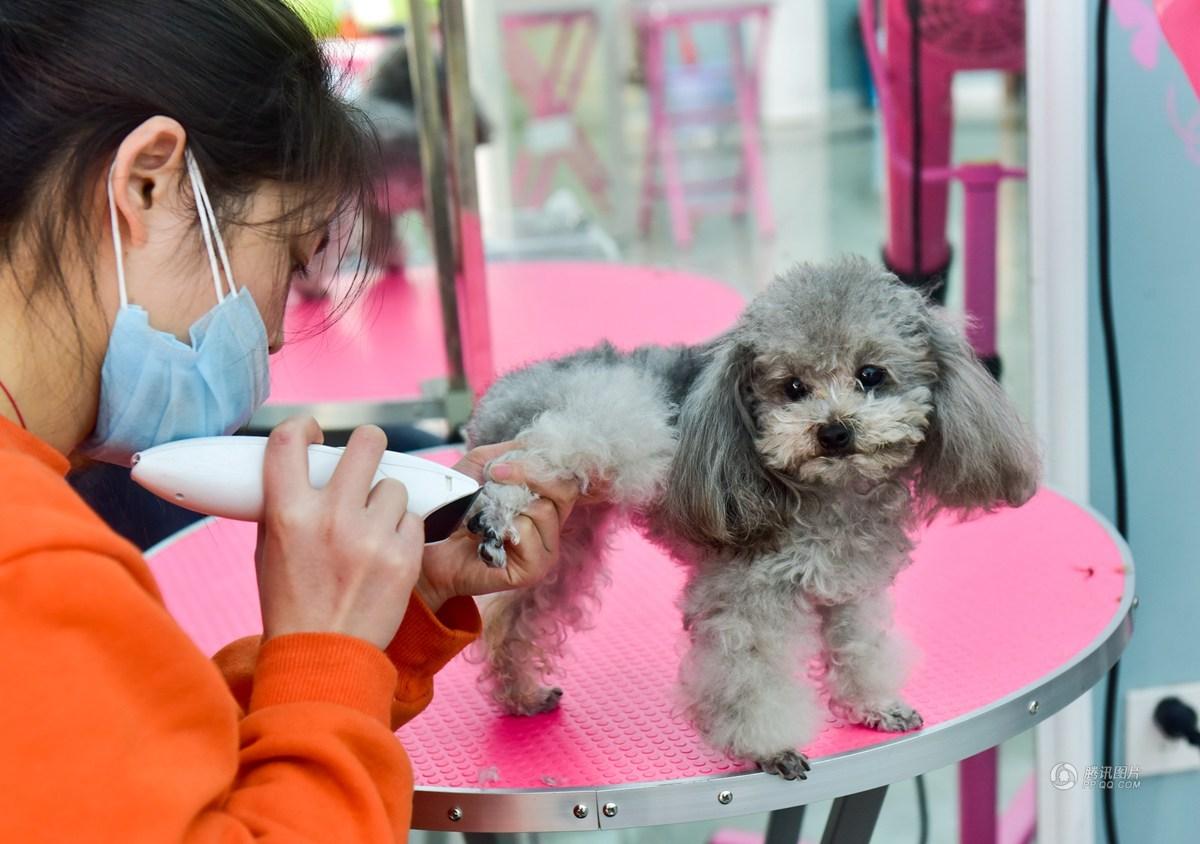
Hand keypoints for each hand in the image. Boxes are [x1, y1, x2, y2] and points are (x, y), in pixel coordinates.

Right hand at [255, 417, 424, 648]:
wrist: (323, 658)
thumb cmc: (291, 603)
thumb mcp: (269, 550)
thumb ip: (284, 505)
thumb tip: (300, 467)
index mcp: (288, 514)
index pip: (289, 441)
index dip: (303, 427)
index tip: (314, 432)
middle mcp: (331, 519)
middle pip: (367, 443)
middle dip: (369, 445)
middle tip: (367, 456)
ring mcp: (372, 538)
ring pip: (393, 486)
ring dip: (385, 502)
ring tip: (373, 528)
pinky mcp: (404, 557)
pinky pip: (412, 520)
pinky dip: (402, 533)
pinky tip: (387, 552)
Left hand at [415, 442, 582, 611]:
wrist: (428, 545)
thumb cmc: (453, 508)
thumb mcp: (480, 466)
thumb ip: (511, 451)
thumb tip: (539, 440)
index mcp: (545, 502)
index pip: (566, 476)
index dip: (543, 462)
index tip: (505, 463)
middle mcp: (551, 526)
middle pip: (564, 491)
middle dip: (529, 475)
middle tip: (494, 475)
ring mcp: (545, 550)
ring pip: (545, 511)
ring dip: (508, 505)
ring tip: (483, 515)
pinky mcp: (533, 570)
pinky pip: (529, 534)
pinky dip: (505, 528)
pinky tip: (485, 536)